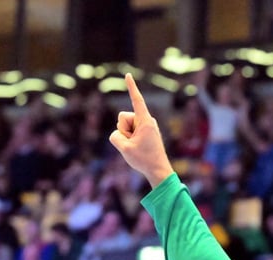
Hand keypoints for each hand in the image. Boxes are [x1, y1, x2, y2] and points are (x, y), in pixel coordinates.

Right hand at [108, 74, 174, 188]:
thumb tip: (116, 134)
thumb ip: (114, 137)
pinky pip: (129, 132)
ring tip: (137, 147)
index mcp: (145, 121)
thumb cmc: (144, 160)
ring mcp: (145, 126)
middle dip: (122, 130)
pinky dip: (129, 139)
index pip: (136, 100)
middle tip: (133, 144)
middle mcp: (146, 120)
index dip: (131, 87)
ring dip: (126, 136)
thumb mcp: (124, 149)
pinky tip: (138, 148)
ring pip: (124, 125)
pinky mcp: (144, 132)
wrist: (158, 171)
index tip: (127, 75)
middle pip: (123, 117)